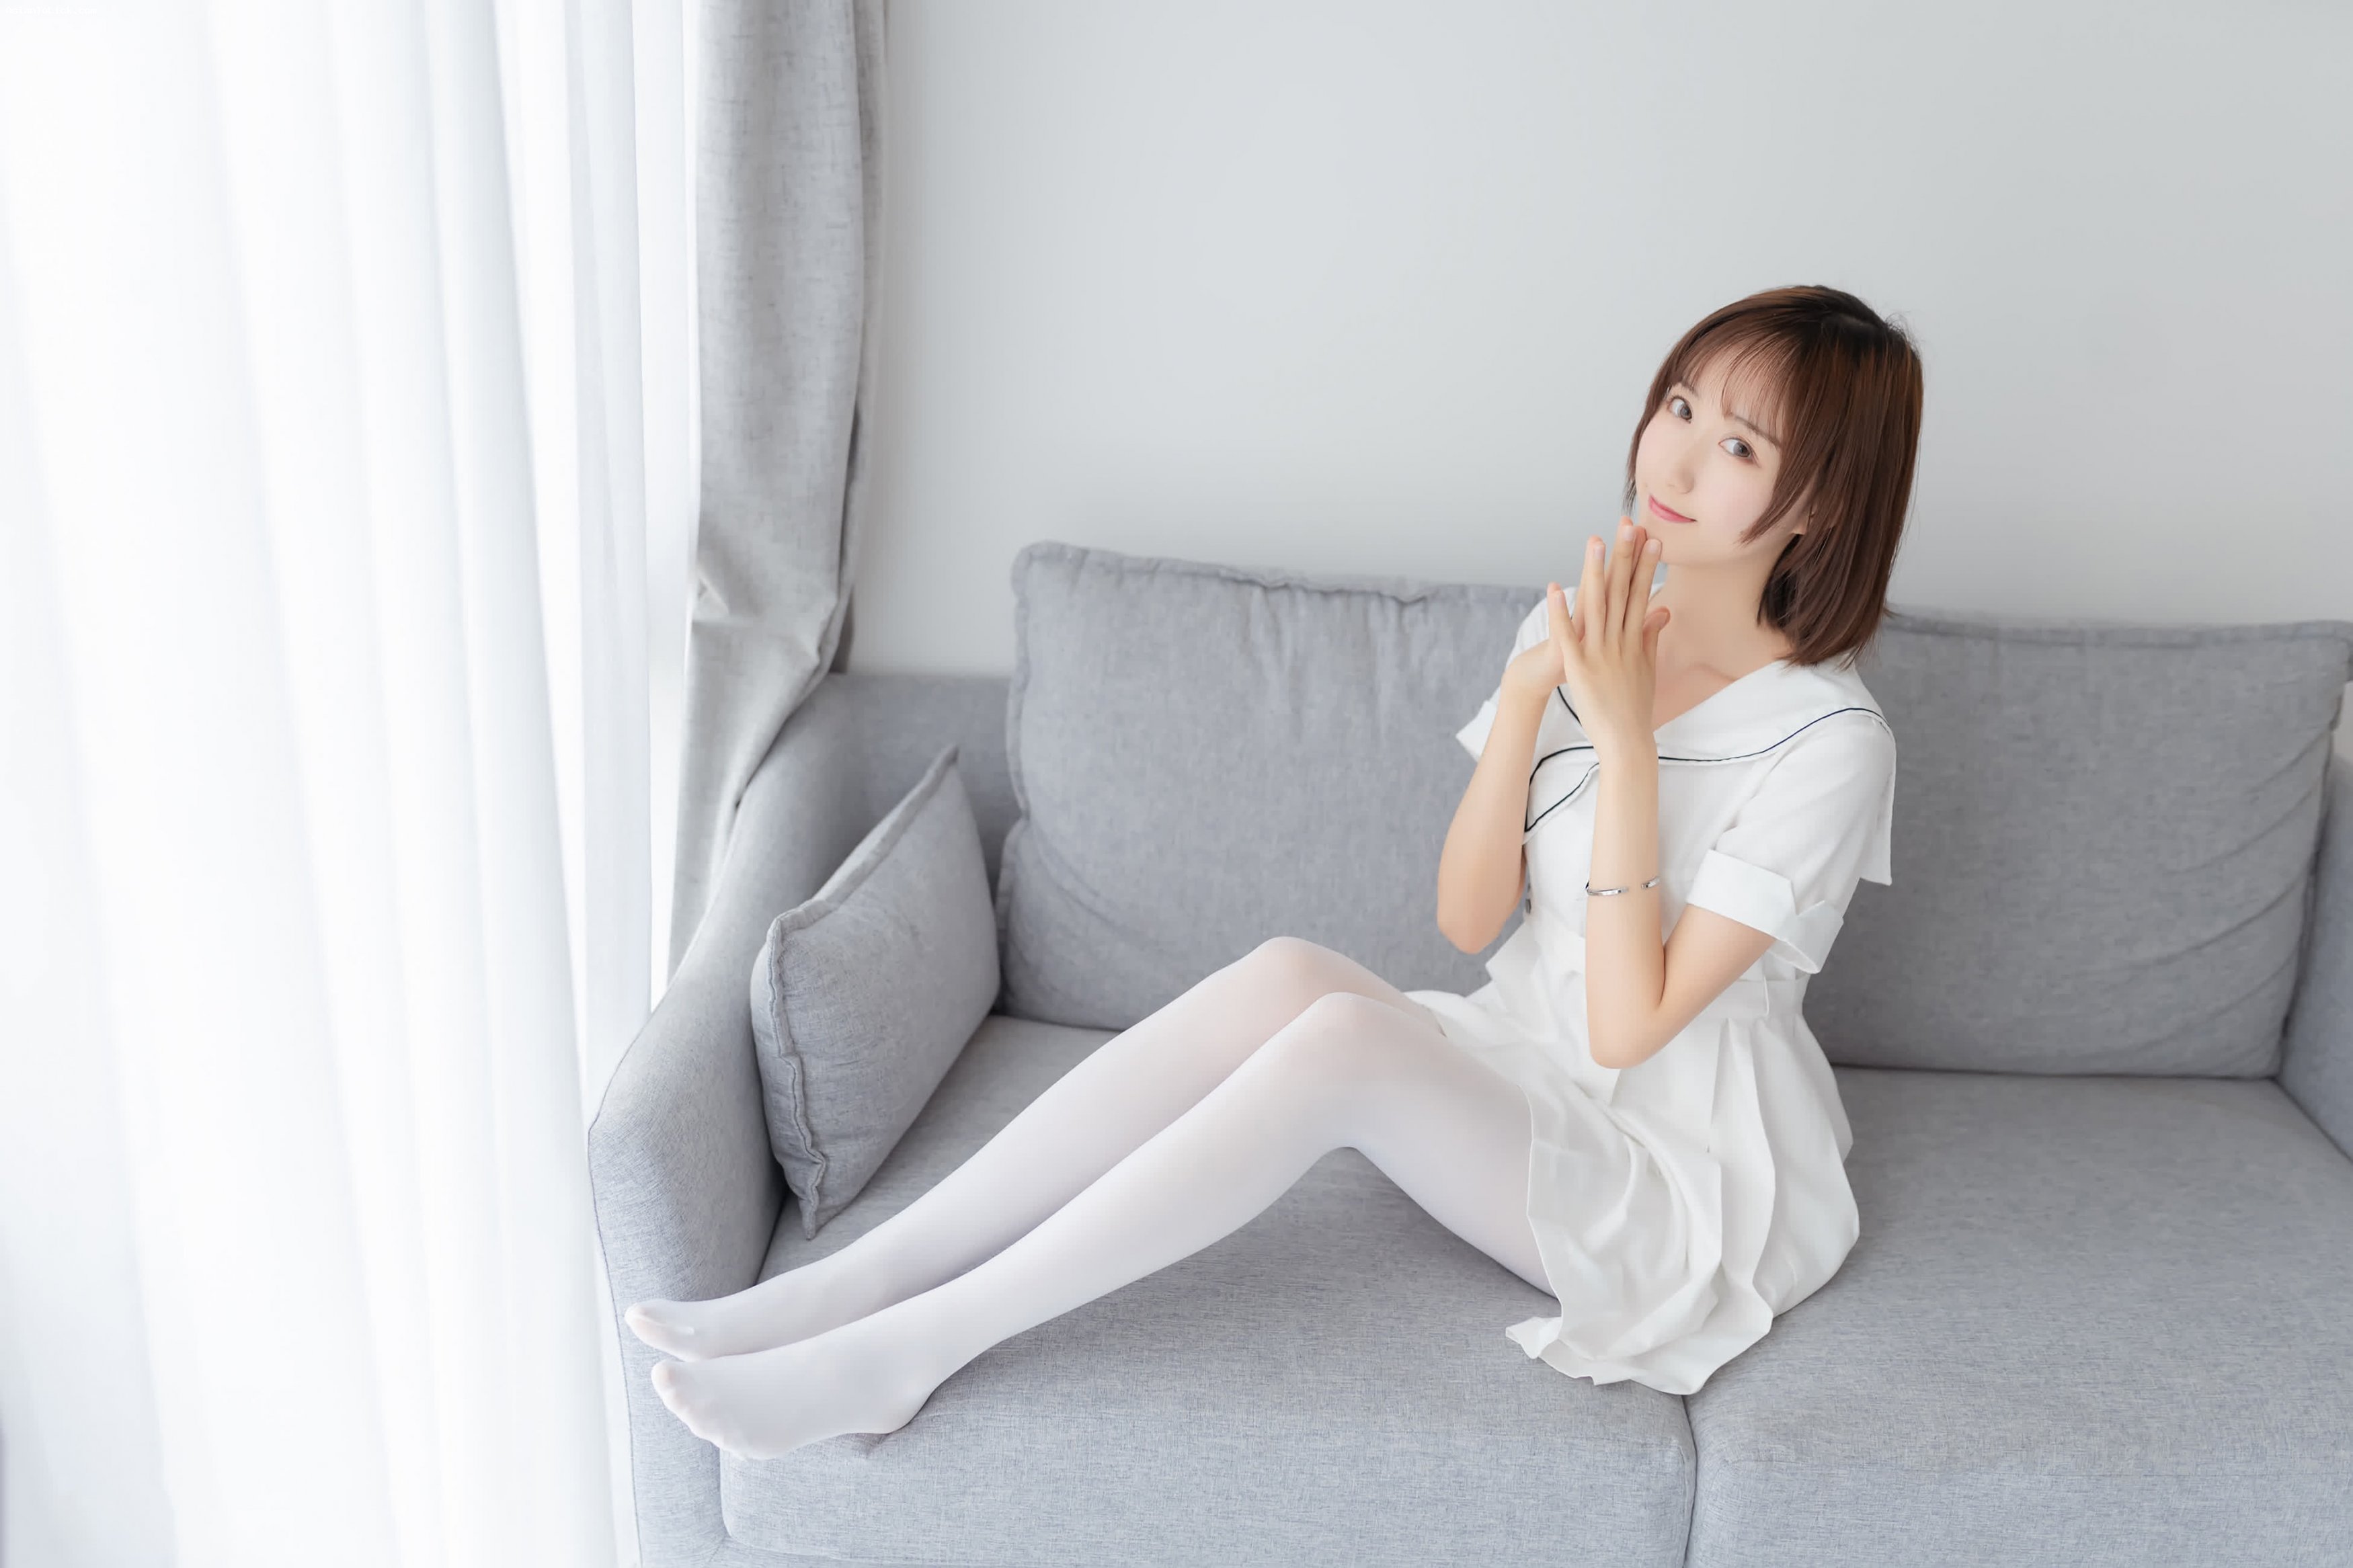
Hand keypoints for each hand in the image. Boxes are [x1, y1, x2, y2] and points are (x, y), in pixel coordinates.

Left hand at [1514, 518, 1668, 755]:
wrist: (1626, 742)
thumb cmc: (1635, 708)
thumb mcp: (1647, 669)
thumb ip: (1651, 637)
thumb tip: (1661, 612)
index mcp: (1636, 640)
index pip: (1643, 594)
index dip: (1647, 565)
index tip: (1652, 537)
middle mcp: (1621, 642)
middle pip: (1623, 592)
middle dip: (1626, 557)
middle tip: (1629, 524)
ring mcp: (1600, 654)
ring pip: (1596, 606)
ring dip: (1595, 572)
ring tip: (1593, 542)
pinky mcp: (1579, 668)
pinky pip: (1568, 635)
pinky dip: (1560, 611)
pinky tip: (1555, 587)